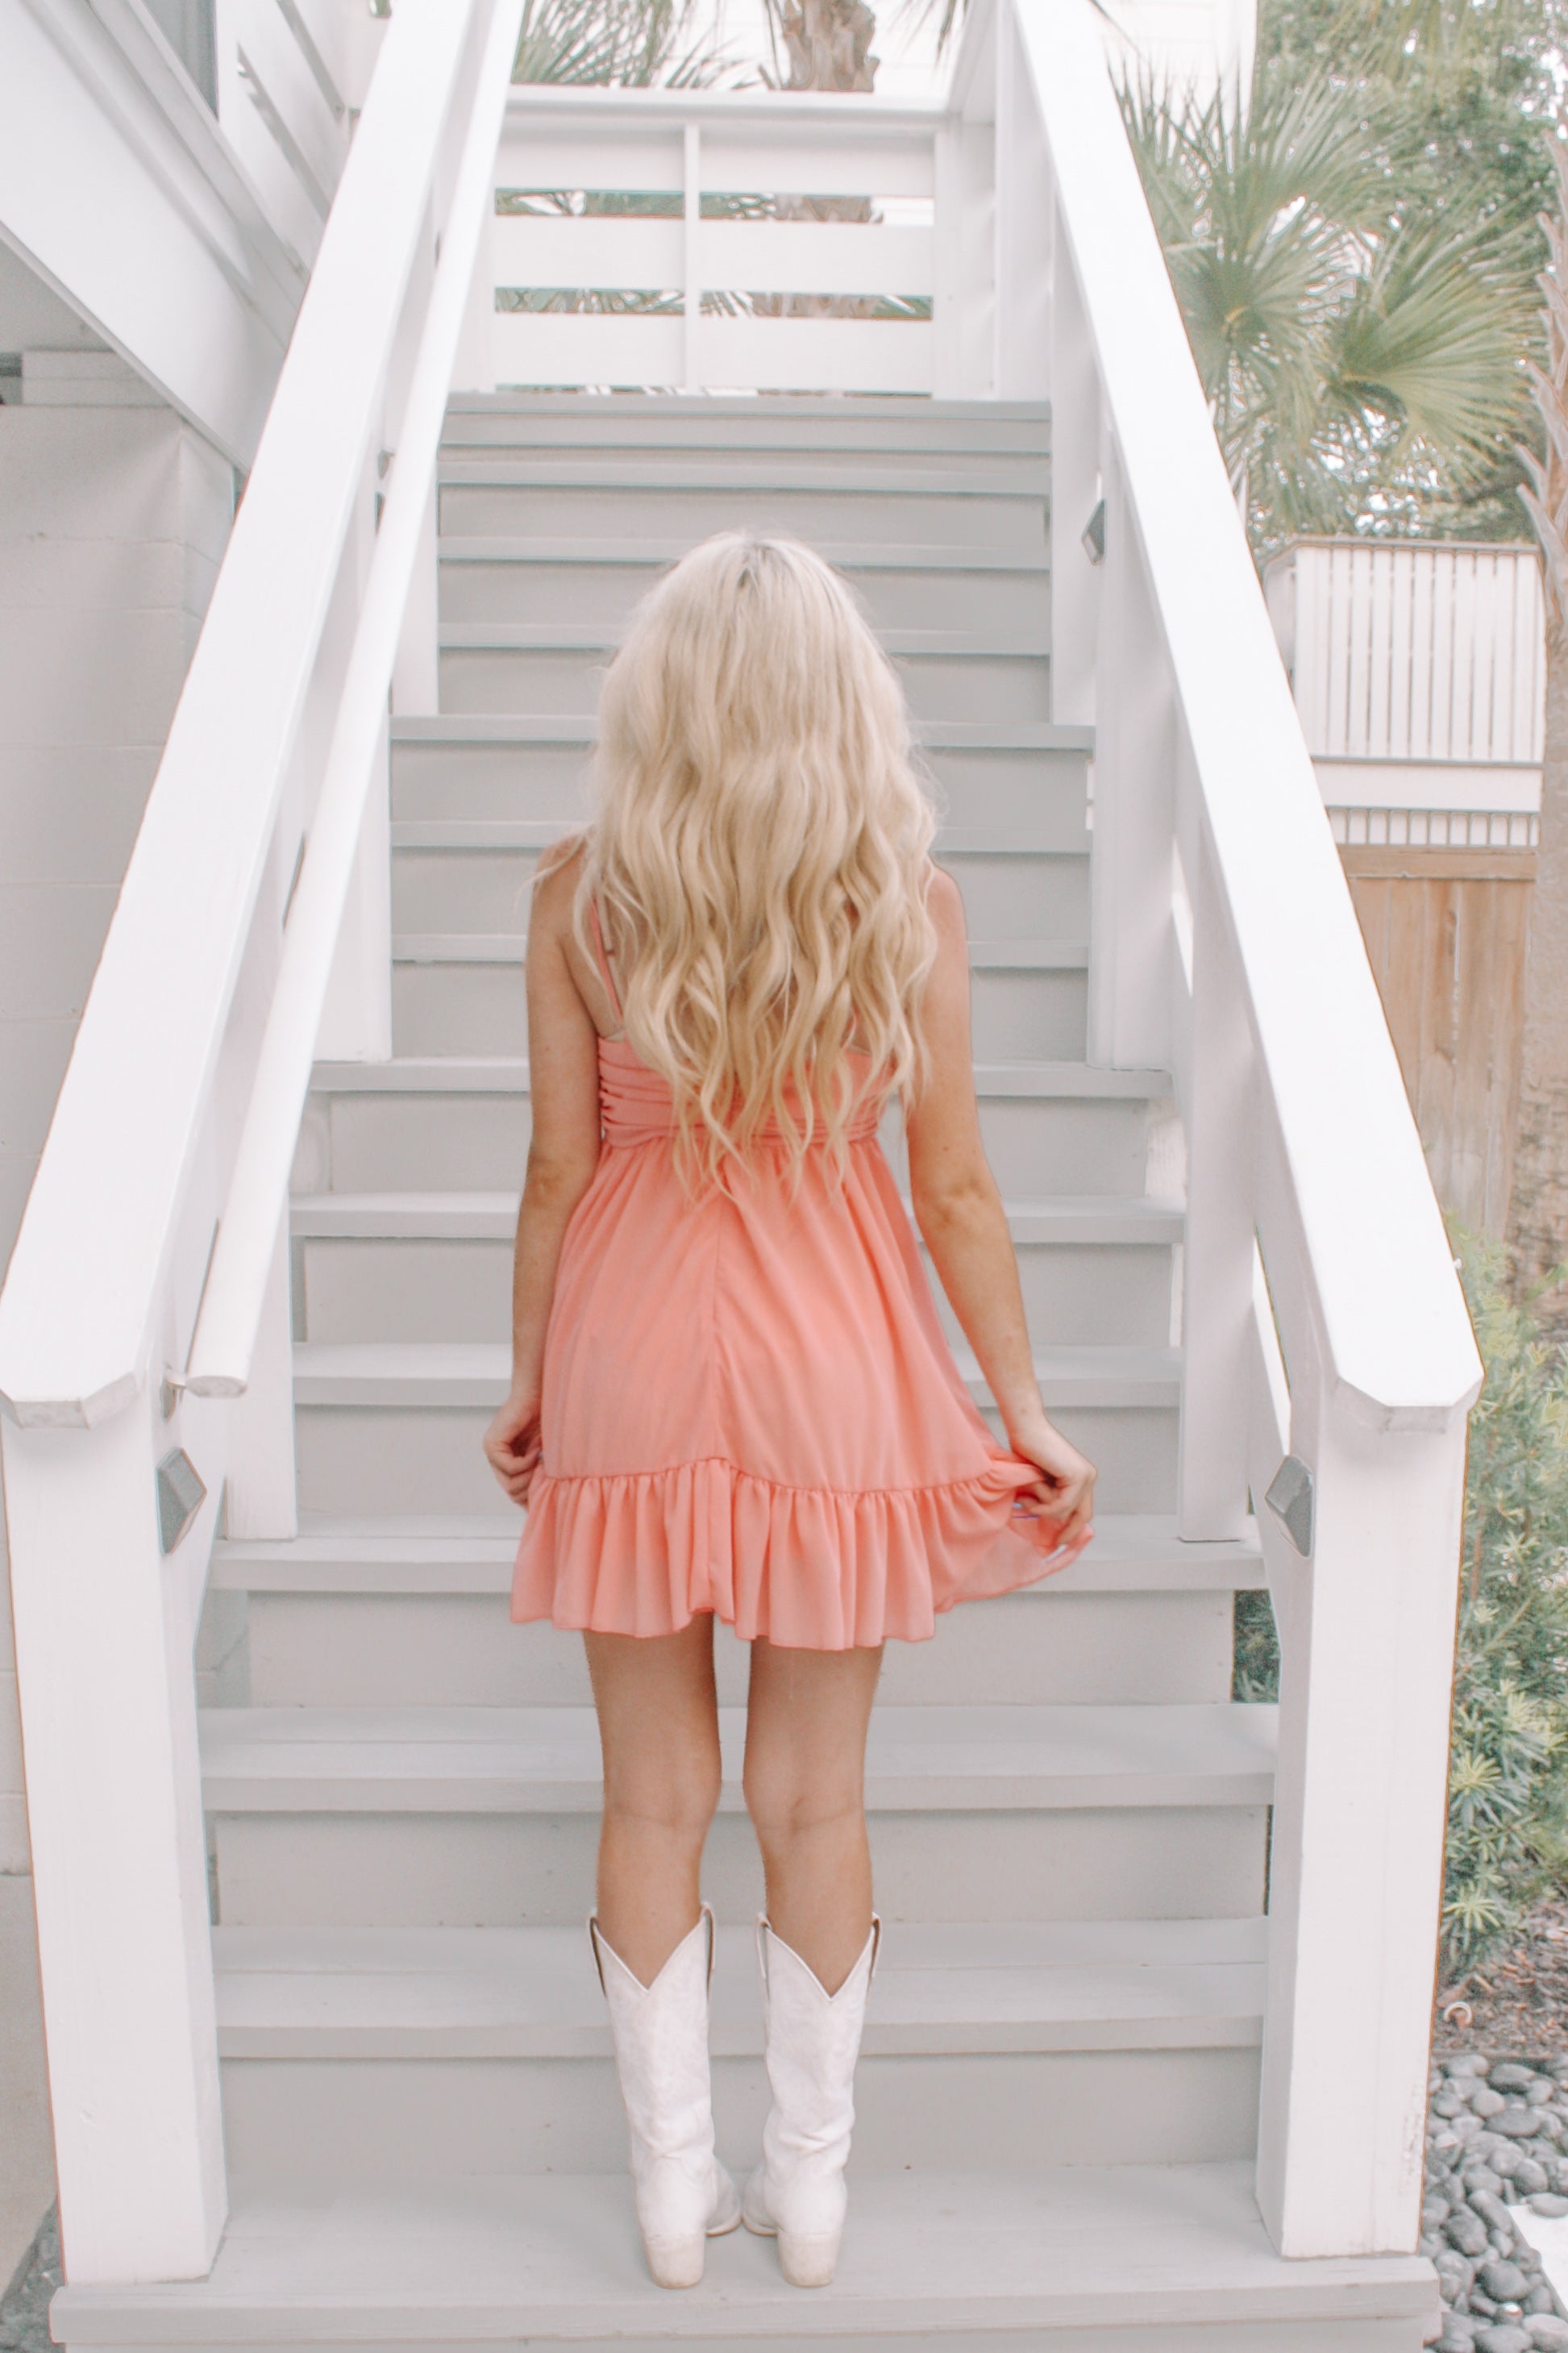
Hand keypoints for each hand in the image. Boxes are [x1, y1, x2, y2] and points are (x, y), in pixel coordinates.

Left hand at [483, 1386, 542, 1505]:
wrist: (538, 1394)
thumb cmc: (547, 1420)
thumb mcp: (547, 1455)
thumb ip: (542, 1474)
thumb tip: (543, 1504)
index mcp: (509, 1464)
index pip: (515, 1494)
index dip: (532, 1498)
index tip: (550, 1492)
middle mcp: (497, 1461)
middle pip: (513, 1493)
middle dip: (533, 1487)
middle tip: (547, 1470)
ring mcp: (492, 1453)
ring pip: (510, 1485)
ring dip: (531, 1474)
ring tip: (542, 1457)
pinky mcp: (492, 1445)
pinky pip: (510, 1468)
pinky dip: (527, 1462)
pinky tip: (537, 1448)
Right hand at [1006, 1409, 1095, 1563]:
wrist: (1025, 1429)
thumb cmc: (1027, 1450)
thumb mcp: (1041, 1481)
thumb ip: (1050, 1497)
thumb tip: (1050, 1521)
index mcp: (1083, 1477)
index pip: (1083, 1510)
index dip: (1073, 1528)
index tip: (1060, 1541)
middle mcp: (1088, 1476)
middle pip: (1082, 1515)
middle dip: (1068, 1530)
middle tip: (1054, 1542)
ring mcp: (1085, 1476)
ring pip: (1067, 1511)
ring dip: (1044, 1510)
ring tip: (1025, 1499)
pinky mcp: (1077, 1476)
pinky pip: (1061, 1505)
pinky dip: (1044, 1507)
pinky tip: (1029, 1499)